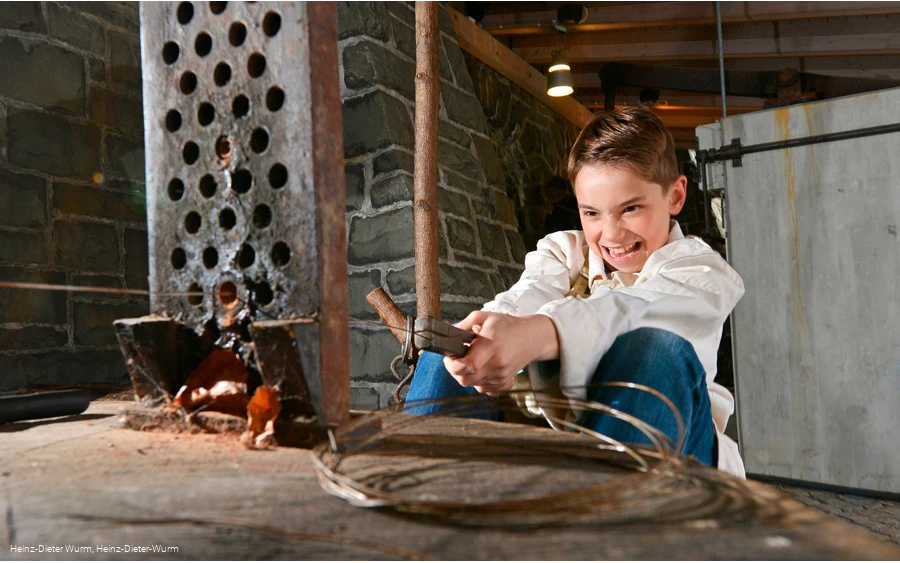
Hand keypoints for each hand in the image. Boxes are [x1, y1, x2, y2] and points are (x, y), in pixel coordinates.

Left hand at [443, 311, 558, 395]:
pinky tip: (484, 369)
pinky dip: (480, 382)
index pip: (466, 367)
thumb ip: (463, 326)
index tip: (451, 356)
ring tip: (475, 360)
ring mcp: (502, 376)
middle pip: (465, 380)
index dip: (452, 365)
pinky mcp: (505, 383)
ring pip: (473, 386)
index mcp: (490, 346)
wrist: (533, 338)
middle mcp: (497, 364)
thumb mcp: (484, 317)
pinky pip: (485, 390)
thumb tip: (448, 336)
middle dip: (456, 371)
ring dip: (468, 375)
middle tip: (459, 358)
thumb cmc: (508, 326)